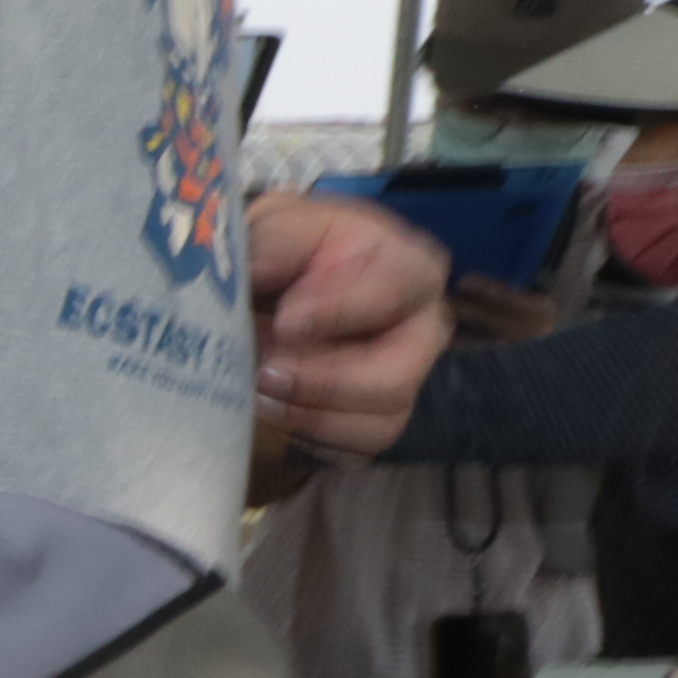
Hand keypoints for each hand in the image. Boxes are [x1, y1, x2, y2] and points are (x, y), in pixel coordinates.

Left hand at [248, 189, 452, 465]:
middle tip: (264, 373)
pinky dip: (308, 437)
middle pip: (398, 378)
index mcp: (409, 267)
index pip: (397, 293)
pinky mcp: (374, 417)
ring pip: (379, 424)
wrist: (268, 284)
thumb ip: (273, 242)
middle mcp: (421, 328)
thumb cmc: (284, 248)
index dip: (339, 312)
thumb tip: (256, 270)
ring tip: (258, 390)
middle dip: (325, 384)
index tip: (285, 322)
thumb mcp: (275, 225)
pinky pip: (354, 451)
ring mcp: (404, 377)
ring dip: (310, 416)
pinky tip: (272, 407)